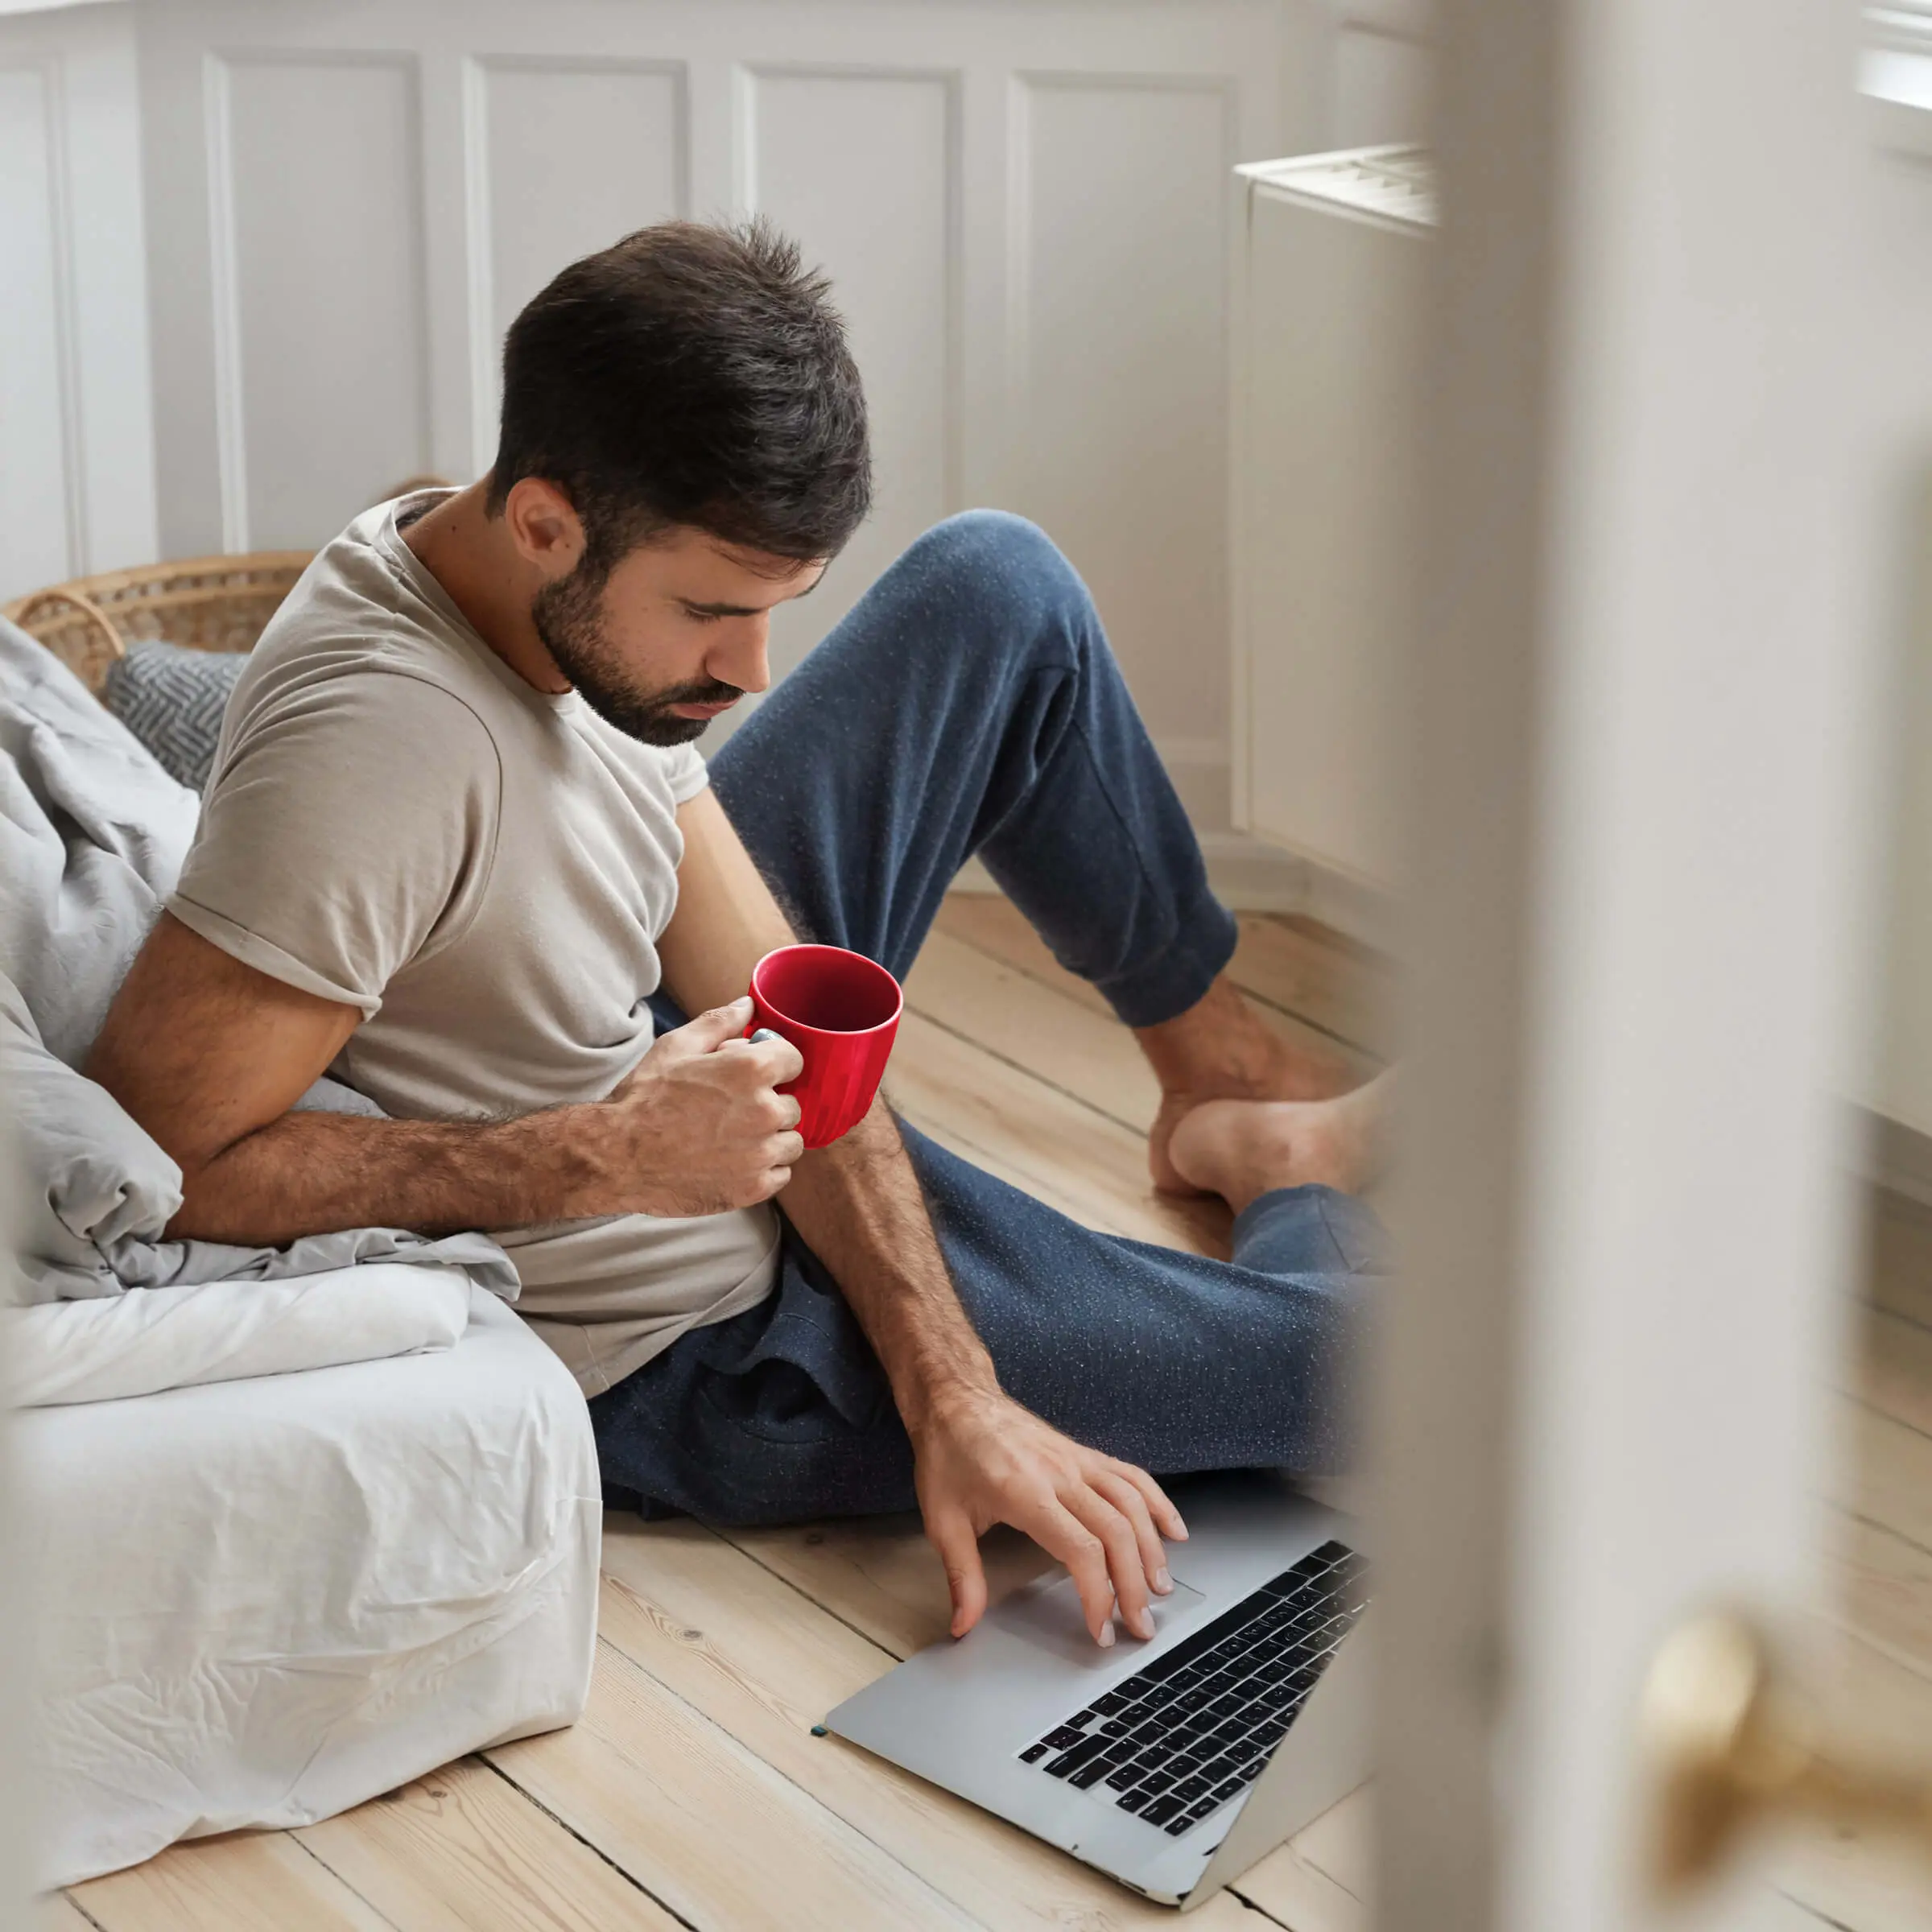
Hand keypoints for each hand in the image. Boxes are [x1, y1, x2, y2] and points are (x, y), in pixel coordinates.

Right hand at [582, 997, 806, 1216]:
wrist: (615, 1155)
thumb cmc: (643, 1098)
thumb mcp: (676, 1047)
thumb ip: (718, 1024)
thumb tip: (747, 1006)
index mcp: (750, 1070)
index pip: (794, 1060)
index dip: (774, 1065)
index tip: (757, 1074)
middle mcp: (764, 1111)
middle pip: (793, 1105)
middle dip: (769, 1103)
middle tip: (735, 1110)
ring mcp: (761, 1153)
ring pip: (791, 1142)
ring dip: (771, 1138)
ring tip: (736, 1138)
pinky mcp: (753, 1187)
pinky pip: (781, 1174)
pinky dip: (764, 1169)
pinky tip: (735, 1162)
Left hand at [912, 1387, 1188, 1646]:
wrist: (956, 1399)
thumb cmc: (948, 1455)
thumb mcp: (942, 1520)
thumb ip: (961, 1576)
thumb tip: (964, 1625)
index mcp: (1027, 1492)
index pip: (1082, 1550)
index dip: (1099, 1595)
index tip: (1101, 1630)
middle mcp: (1061, 1474)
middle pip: (1117, 1532)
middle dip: (1134, 1585)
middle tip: (1140, 1626)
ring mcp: (1077, 1460)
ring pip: (1132, 1504)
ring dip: (1152, 1550)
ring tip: (1160, 1589)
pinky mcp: (1084, 1453)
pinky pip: (1131, 1476)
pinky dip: (1158, 1503)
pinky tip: (1173, 1530)